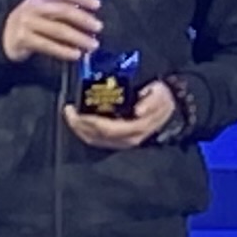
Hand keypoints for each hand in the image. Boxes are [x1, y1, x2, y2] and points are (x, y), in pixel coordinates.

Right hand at [2, 0, 105, 66]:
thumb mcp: (43, 10)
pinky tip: (75, 54)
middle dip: (84, 19)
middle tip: (98, 27)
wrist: (3, 38)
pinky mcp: (23, 38)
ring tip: (92, 45)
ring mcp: (27, 22)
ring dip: (79, 38)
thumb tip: (90, 15)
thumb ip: (62, 8)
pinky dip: (64, 50)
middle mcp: (33, 6)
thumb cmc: (30, 23)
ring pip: (58, 29)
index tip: (97, 5)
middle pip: (63, 10)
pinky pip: (49, 45)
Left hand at [62, 81, 176, 153]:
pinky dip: (86, 132)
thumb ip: (151, 102)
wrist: (169, 108)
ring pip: (95, 140)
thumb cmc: (161, 98)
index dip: (88, 121)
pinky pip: (97, 140)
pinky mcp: (118, 140)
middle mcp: (126, 139)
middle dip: (79, 125)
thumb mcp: (159, 94)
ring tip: (71, 116)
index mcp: (135, 128)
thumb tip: (139, 111)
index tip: (74, 109)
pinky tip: (80, 123)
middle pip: (96, 137)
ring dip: (80, 130)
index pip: (105, 128)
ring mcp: (122, 142)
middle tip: (68, 112)